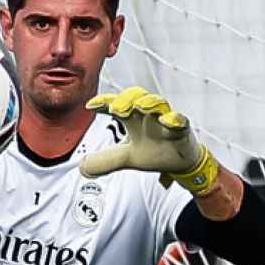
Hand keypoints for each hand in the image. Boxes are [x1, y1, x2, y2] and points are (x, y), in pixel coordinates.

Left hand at [79, 87, 220, 196]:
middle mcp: (147, 115)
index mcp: (133, 118)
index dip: (103, 102)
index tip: (90, 106)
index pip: (116, 104)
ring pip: (158, 103)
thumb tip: (83, 167)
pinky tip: (168, 120)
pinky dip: (174, 119)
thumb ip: (106, 160)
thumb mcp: (126, 158)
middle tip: (115, 109)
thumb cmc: (154, 152)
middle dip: (126, 99)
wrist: (179, 163)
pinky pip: (179, 120)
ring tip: (140, 106)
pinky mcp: (181, 128)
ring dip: (149, 102)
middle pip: (136, 96)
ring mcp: (165, 119)